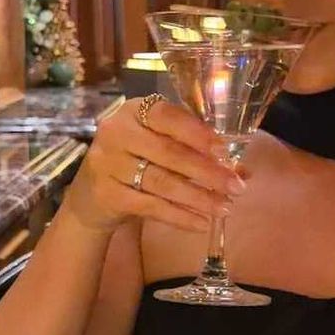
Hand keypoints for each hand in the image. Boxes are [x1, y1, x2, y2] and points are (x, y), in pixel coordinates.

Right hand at [63, 97, 246, 233]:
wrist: (91, 194)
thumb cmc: (137, 160)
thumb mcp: (160, 144)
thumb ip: (197, 149)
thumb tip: (243, 168)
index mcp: (135, 110)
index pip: (168, 117)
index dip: (198, 134)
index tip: (225, 150)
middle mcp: (117, 132)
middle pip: (169, 153)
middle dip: (207, 171)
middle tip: (236, 186)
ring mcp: (107, 163)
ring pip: (162, 182)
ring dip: (198, 197)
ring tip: (225, 207)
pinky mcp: (106, 194)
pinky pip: (150, 206)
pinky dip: (179, 216)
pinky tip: (201, 223)